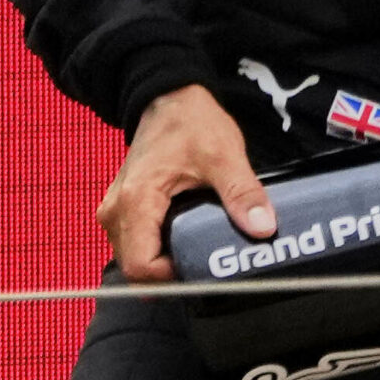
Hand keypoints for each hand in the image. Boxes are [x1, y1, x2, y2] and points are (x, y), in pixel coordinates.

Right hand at [98, 84, 272, 282]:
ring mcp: (116, 213)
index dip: (173, 280)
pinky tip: (191, 240)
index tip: (208, 272)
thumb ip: (242, 193)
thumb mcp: (224, 156)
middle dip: (174, 275)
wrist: (169, 99)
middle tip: (212, 266)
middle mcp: (116, 213)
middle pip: (138, 268)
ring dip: (168, 262)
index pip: (141, 266)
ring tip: (205, 252)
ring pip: (137, 258)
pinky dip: (163, 248)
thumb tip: (263, 227)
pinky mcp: (125, 210)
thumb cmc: (191, 123)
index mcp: (135, 202)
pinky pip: (139, 243)